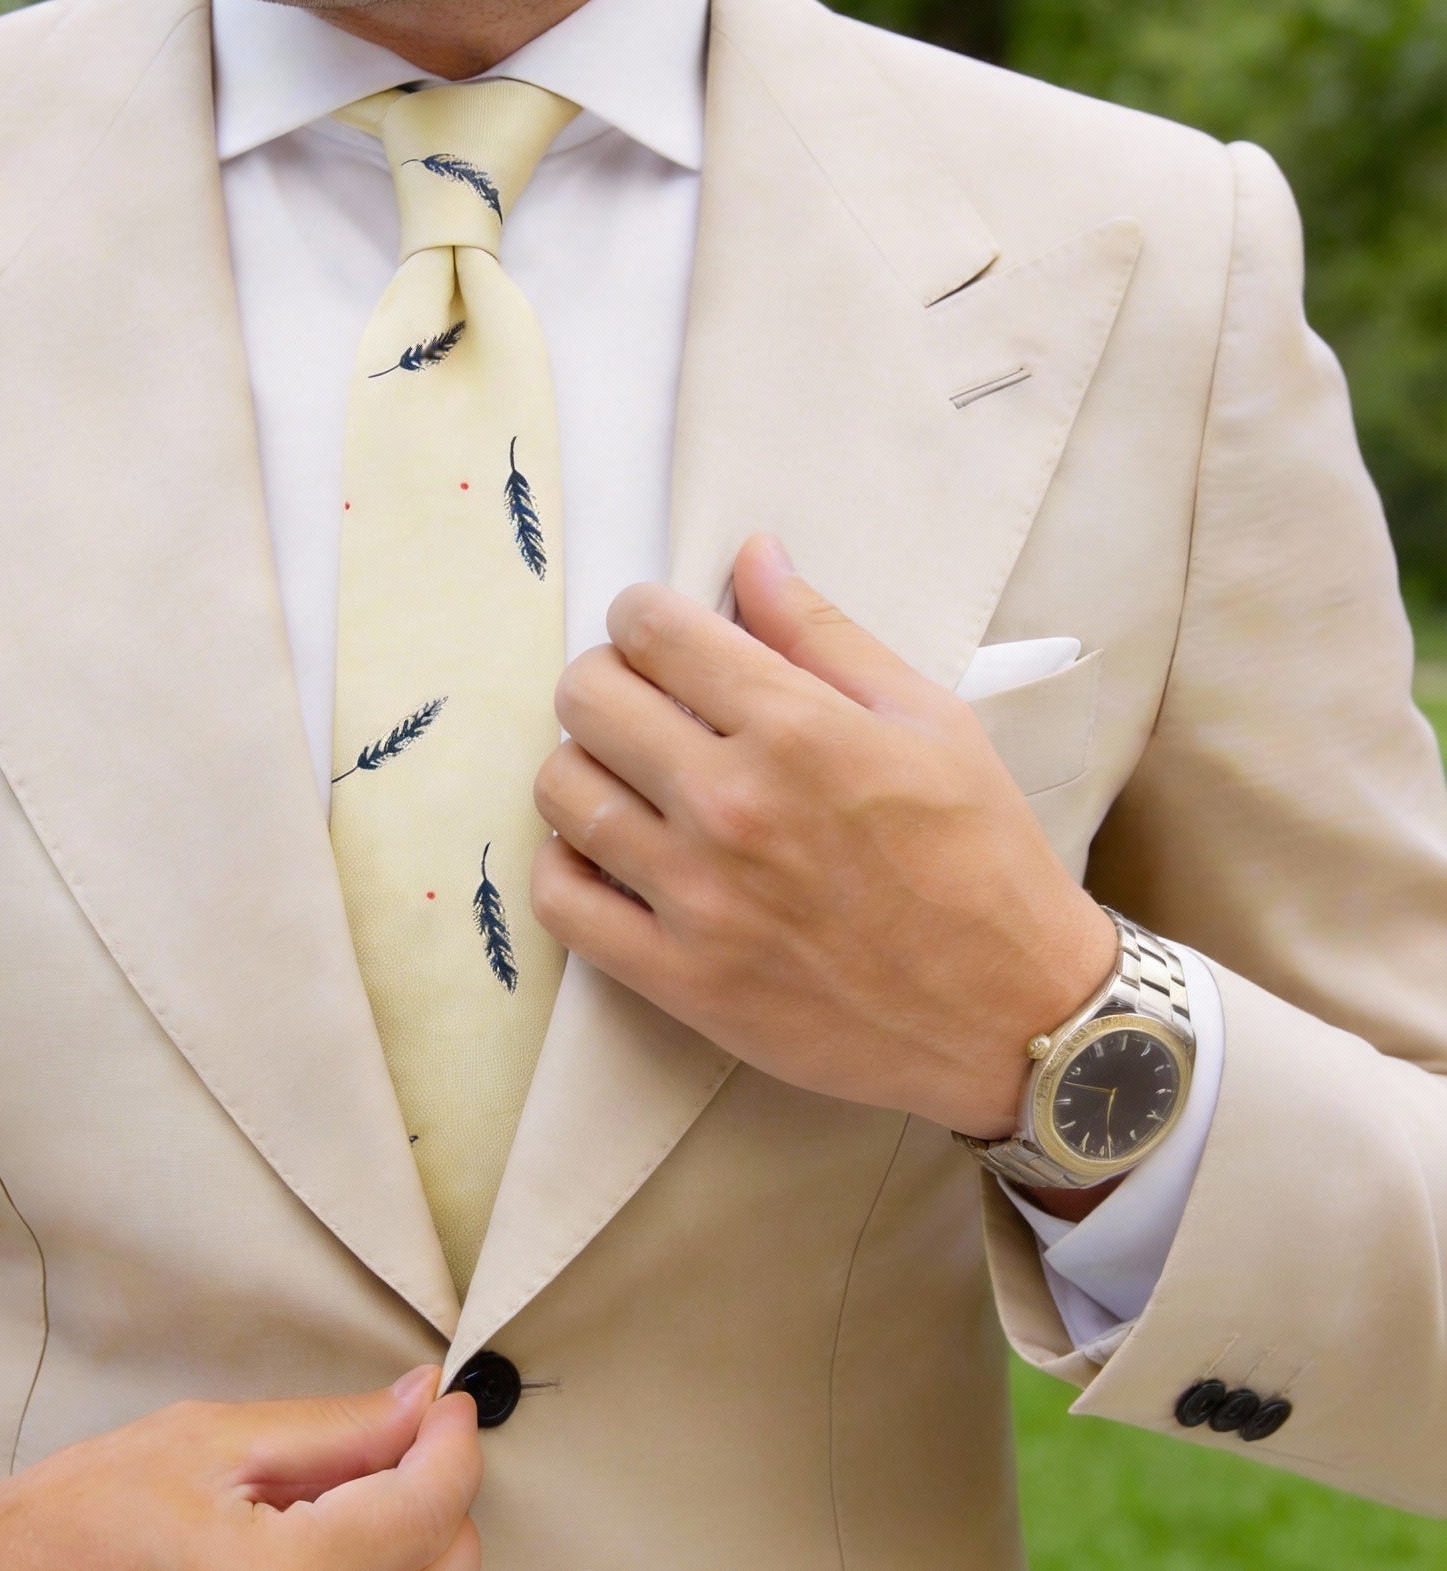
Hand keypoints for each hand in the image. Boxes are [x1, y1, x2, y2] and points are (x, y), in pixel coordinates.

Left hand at [531, 534, 1116, 1139]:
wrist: (1010, 1014)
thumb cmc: (981, 860)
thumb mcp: (930, 721)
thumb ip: (825, 635)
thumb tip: (752, 556)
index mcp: (796, 729)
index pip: (652, 631)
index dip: (643, 617)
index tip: (660, 635)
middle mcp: (732, 805)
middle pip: (586, 699)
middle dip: (605, 682)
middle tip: (642, 705)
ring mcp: (696, 896)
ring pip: (561, 790)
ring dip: (582, 769)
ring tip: (627, 781)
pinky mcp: (677, 977)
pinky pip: (559, 899)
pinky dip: (565, 866)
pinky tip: (609, 855)